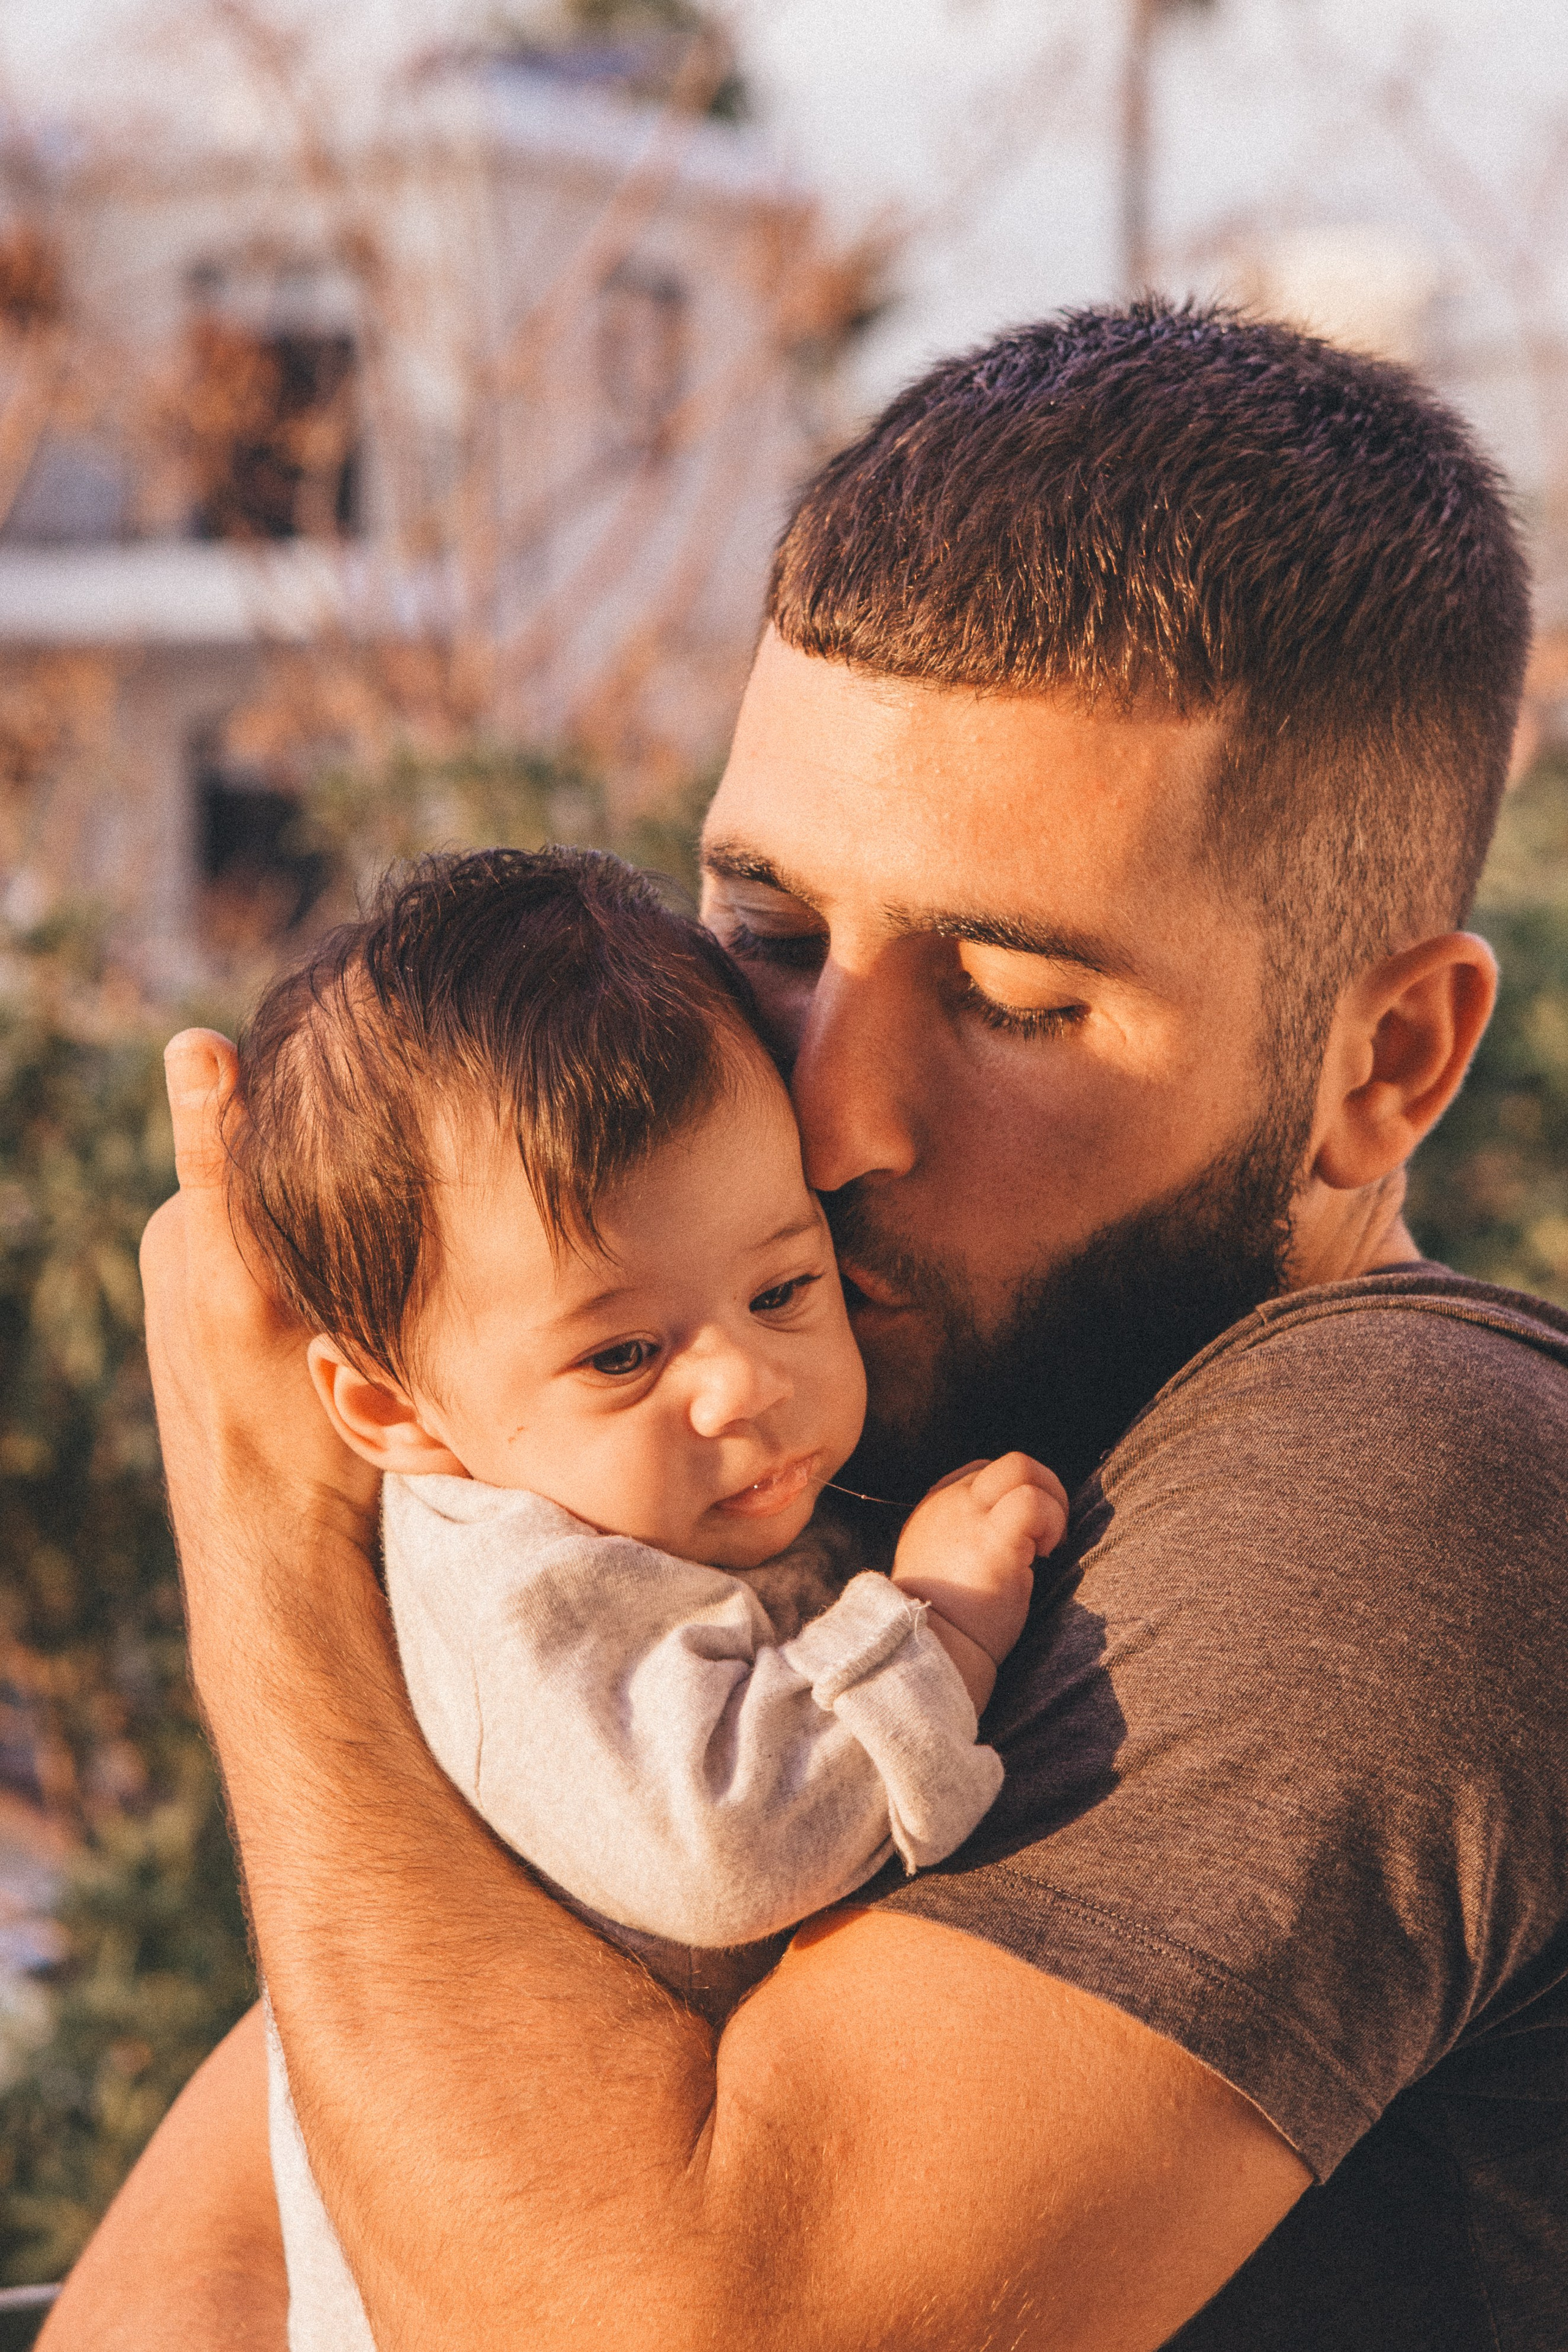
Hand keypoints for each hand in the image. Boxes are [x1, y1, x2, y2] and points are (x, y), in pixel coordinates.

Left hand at [140, 1031, 378, 1677]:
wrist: (287, 1557)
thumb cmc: (262, 1425)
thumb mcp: (241, 1281)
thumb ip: (218, 1162)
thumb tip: (193, 1042)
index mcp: (183, 1230)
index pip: (273, 1135)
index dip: (346, 1127)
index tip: (416, 1127)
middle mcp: (205, 1266)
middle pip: (307, 1189)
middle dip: (369, 1197)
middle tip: (437, 1217)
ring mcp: (250, 1313)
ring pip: (335, 1243)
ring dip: (383, 1251)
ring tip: (433, 1265)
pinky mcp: (290, 1354)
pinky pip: (348, 1293)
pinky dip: (381, 1293)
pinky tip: (412, 1311)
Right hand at [892, 1453, 1067, 1714]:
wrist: (930, 1652)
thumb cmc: (946, 1620)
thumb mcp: (943, 1562)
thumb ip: (966, 1537)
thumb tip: (1016, 1534)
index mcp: (936, 1508)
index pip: (986, 1473)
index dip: (1016, 1497)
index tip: (1024, 1538)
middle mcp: (949, 1503)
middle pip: (1010, 1462)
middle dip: (1044, 1487)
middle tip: (1050, 1535)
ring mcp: (968, 1515)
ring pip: (1021, 1466)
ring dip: (1052, 1503)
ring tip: (1048, 1547)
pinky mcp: (994, 1538)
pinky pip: (1033, 1501)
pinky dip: (1051, 1521)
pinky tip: (1046, 1555)